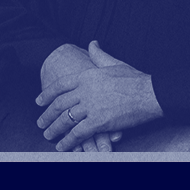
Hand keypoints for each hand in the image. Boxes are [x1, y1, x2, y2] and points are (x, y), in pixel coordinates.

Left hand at [37, 41, 161, 151]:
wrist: (150, 93)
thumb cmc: (134, 78)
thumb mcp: (114, 63)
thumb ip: (99, 55)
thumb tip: (92, 43)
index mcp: (87, 75)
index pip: (60, 85)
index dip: (46, 94)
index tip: (38, 102)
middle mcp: (85, 90)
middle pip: (59, 104)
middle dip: (47, 115)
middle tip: (41, 123)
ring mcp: (91, 106)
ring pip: (65, 120)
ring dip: (54, 129)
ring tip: (48, 135)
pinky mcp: (98, 121)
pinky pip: (77, 133)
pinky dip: (68, 141)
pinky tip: (63, 145)